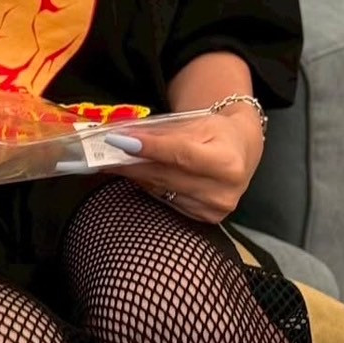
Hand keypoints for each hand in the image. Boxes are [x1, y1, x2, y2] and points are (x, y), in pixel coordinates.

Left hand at [101, 108, 264, 223]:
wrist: (241, 151)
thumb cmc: (218, 132)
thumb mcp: (197, 123)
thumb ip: (166, 133)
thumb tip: (127, 138)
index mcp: (227, 161)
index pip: (181, 154)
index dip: (150, 148)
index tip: (120, 141)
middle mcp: (223, 192)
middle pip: (167, 176)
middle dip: (132, 164)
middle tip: (102, 153)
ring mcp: (214, 210)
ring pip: (163, 190)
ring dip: (135, 176)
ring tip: (112, 162)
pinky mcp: (206, 219)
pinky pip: (168, 200)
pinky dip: (149, 187)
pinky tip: (136, 176)